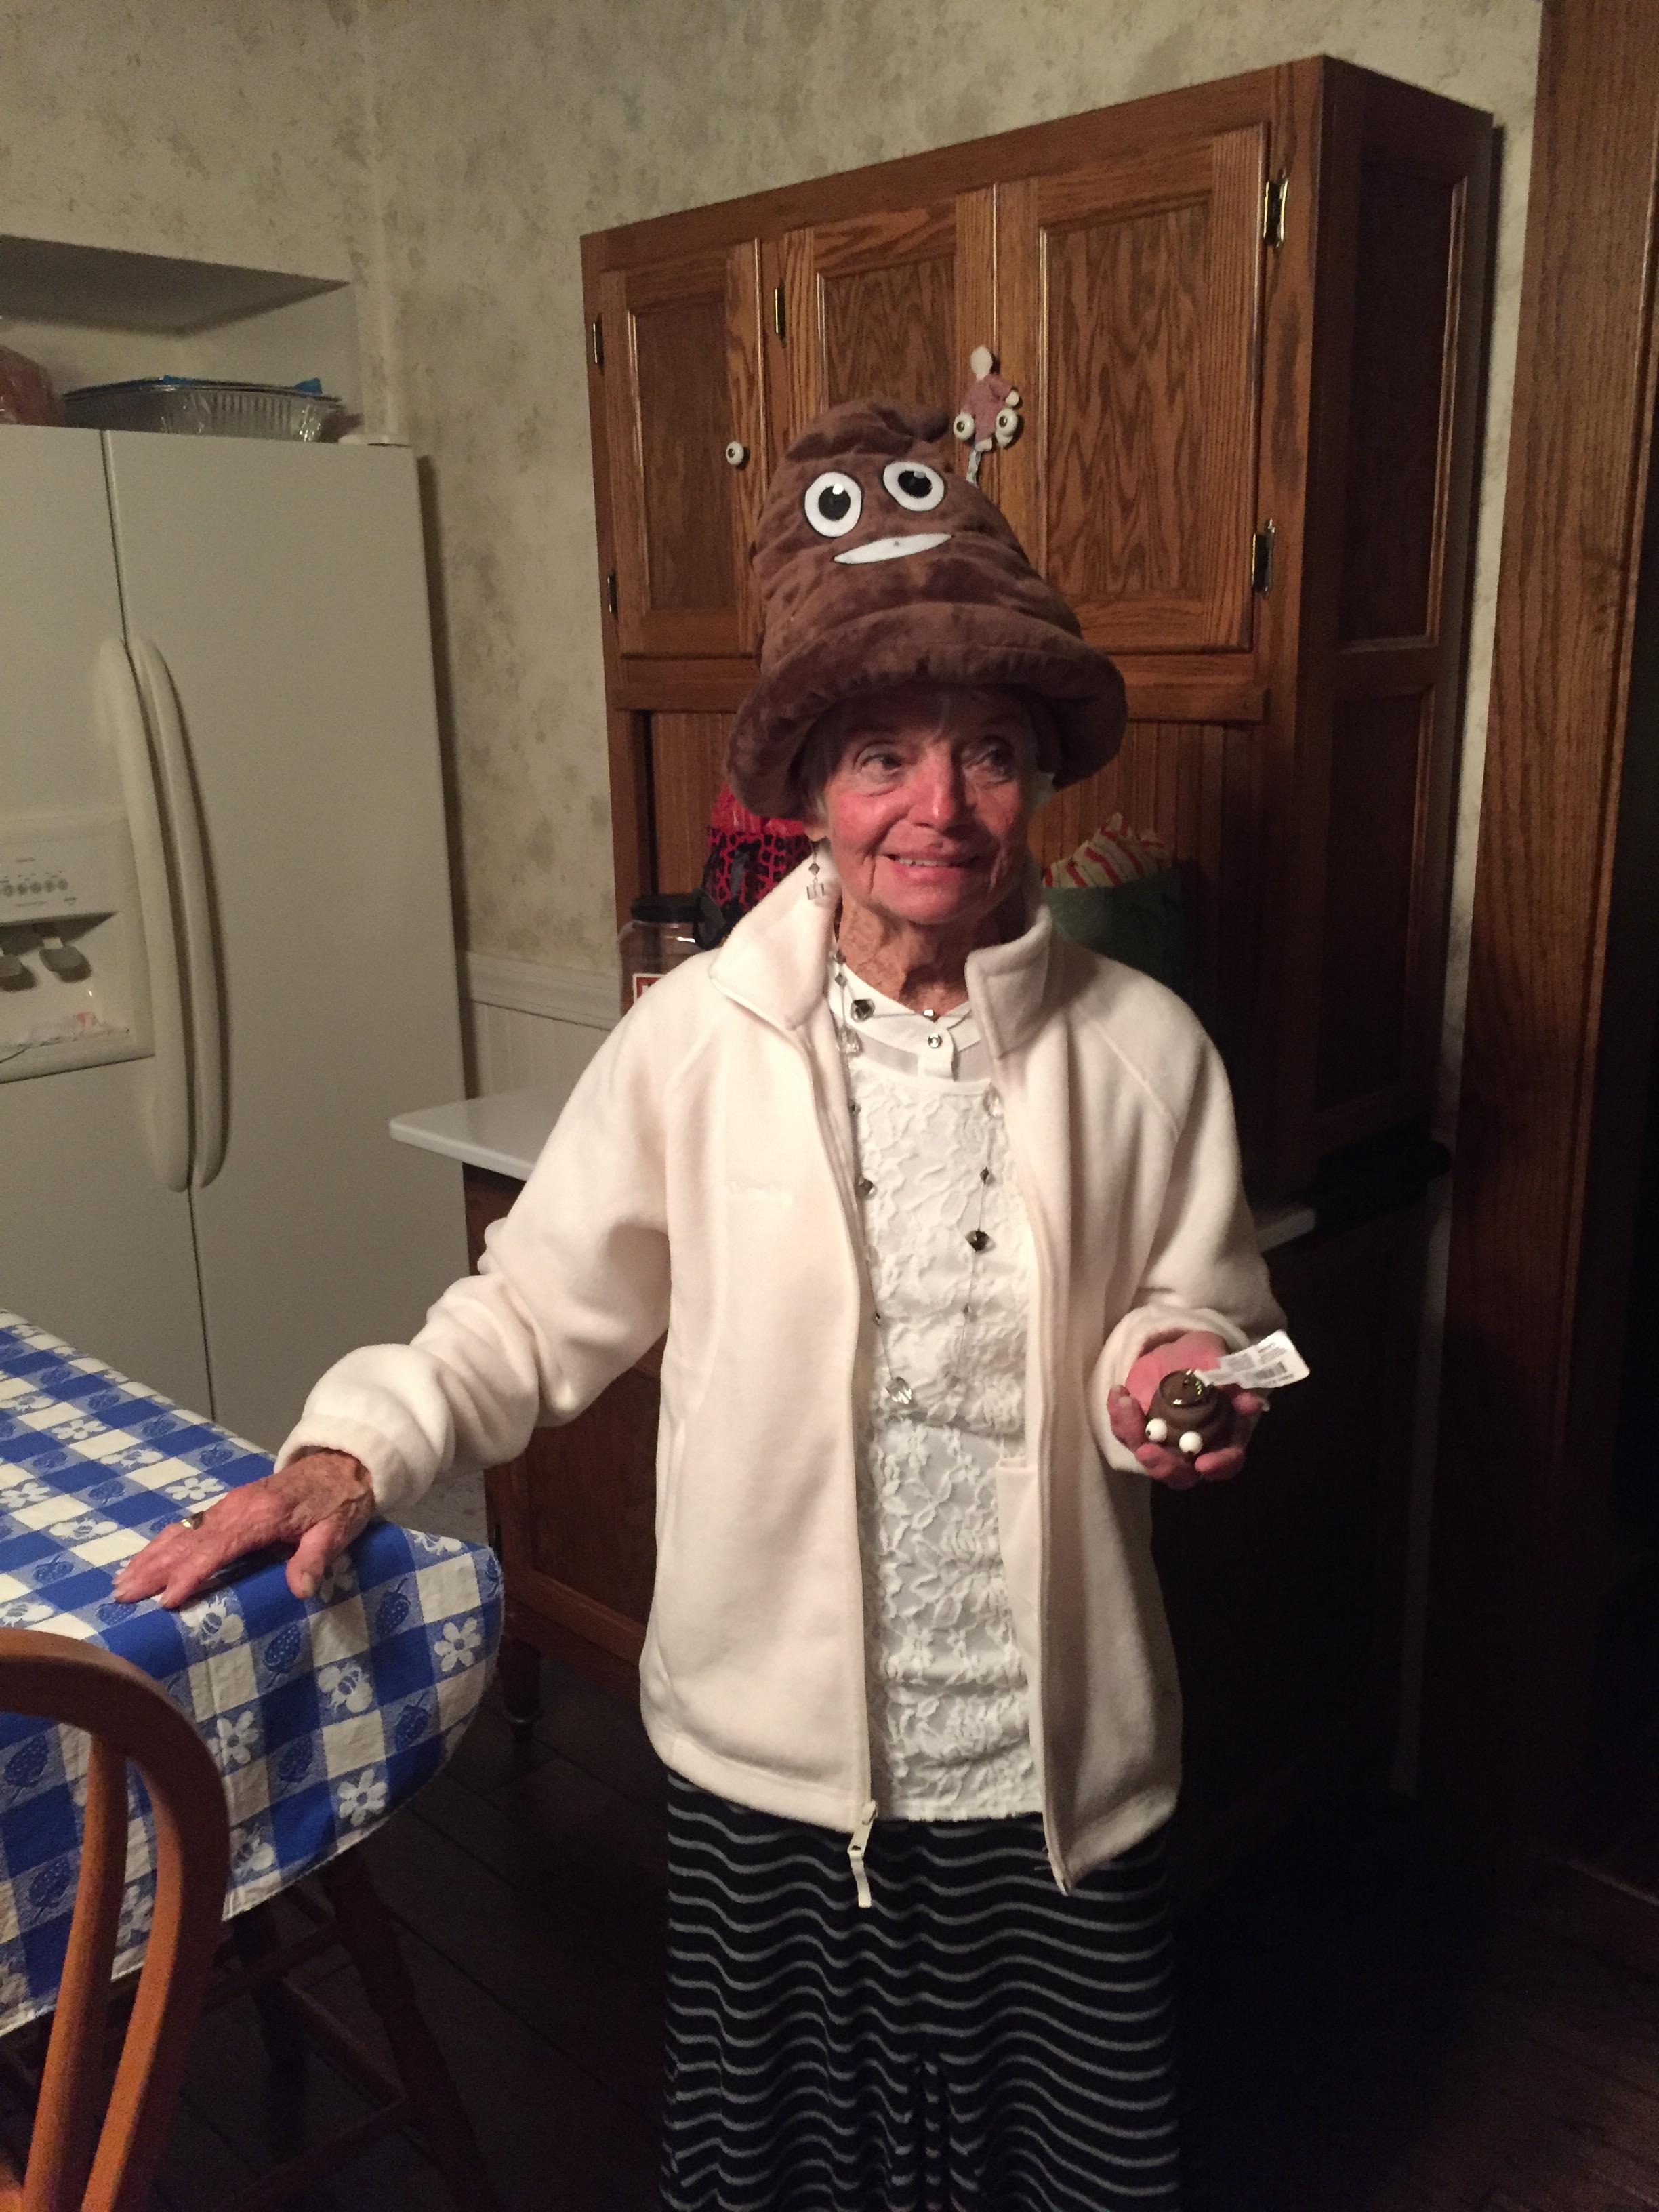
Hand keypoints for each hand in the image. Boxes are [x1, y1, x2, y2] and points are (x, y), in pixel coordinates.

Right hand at [110, 1450, 373, 1610]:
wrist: (342, 1463)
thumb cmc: (339, 1502)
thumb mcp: (337, 1531)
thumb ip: (315, 1558)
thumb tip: (300, 1588)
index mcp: (262, 1515)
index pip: (218, 1548)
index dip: (191, 1574)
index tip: (167, 1599)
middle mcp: (237, 1508)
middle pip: (189, 1540)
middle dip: (155, 1568)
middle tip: (123, 1595)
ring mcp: (229, 1505)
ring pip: (182, 1532)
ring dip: (151, 1556)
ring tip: (122, 1582)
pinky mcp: (228, 1506)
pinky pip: (189, 1526)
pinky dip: (163, 1543)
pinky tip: (146, 1559)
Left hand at [1107, 1331, 1264, 1490]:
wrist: (1178, 1351)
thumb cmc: (1205, 1359)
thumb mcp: (1219, 1362)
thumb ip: (1233, 1381)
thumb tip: (1249, 1403)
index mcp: (1224, 1436)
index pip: (1227, 1462)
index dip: (1218, 1466)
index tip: (1203, 1463)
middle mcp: (1194, 1447)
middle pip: (1182, 1474)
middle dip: (1164, 1466)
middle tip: (1147, 1452)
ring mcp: (1164, 1443)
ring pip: (1149, 1458)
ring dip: (1134, 1437)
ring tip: (1127, 1404)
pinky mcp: (1140, 1430)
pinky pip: (1126, 1433)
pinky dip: (1119, 1416)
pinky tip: (1119, 1392)